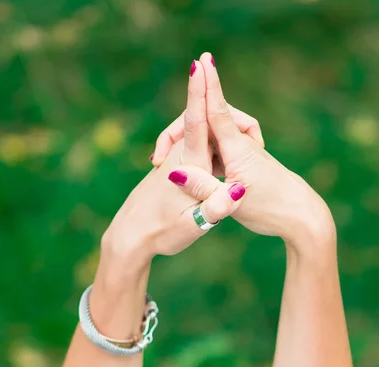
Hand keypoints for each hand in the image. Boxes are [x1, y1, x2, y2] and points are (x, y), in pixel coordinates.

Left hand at [98, 60, 246, 282]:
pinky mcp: (168, 169)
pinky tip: (211, 164)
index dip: (200, 92)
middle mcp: (178, 157)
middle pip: (196, 118)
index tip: (201, 63)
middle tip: (231, 116)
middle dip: (209, 105)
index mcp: (188, 164)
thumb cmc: (161, 233)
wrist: (130, 240)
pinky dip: (202, 142)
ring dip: (208, 126)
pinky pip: (189, 145)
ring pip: (193, 131)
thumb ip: (215, 207)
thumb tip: (238, 190)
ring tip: (222, 148)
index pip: (195, 120)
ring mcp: (171, 161)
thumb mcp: (193, 225)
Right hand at [153, 53, 334, 255]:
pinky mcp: (242, 162)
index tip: (202, 61)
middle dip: (179, 130)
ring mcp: (242, 151)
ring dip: (188, 142)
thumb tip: (175, 174)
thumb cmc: (268, 209)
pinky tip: (191, 170)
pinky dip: (200, 154)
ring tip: (166, 162)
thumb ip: (203, 186)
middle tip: (158, 157)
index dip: (208, 86)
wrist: (298, 216)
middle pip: (205, 121)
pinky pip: (215, 148)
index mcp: (238, 149)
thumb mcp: (232, 203)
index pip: (218, 111)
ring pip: (209, 134)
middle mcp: (241, 144)